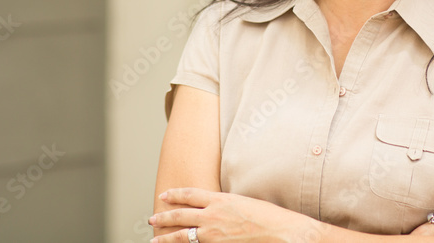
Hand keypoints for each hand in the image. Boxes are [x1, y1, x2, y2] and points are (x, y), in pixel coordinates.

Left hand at [149, 187, 318, 242]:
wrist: (281, 232)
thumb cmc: (268, 216)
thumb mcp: (243, 202)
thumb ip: (225, 205)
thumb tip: (214, 207)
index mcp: (219, 199)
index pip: (190, 194)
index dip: (175, 194)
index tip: (164, 195)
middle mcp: (212, 215)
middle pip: (180, 215)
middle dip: (164, 217)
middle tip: (152, 218)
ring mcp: (213, 234)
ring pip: (182, 236)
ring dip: (166, 238)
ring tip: (154, 239)